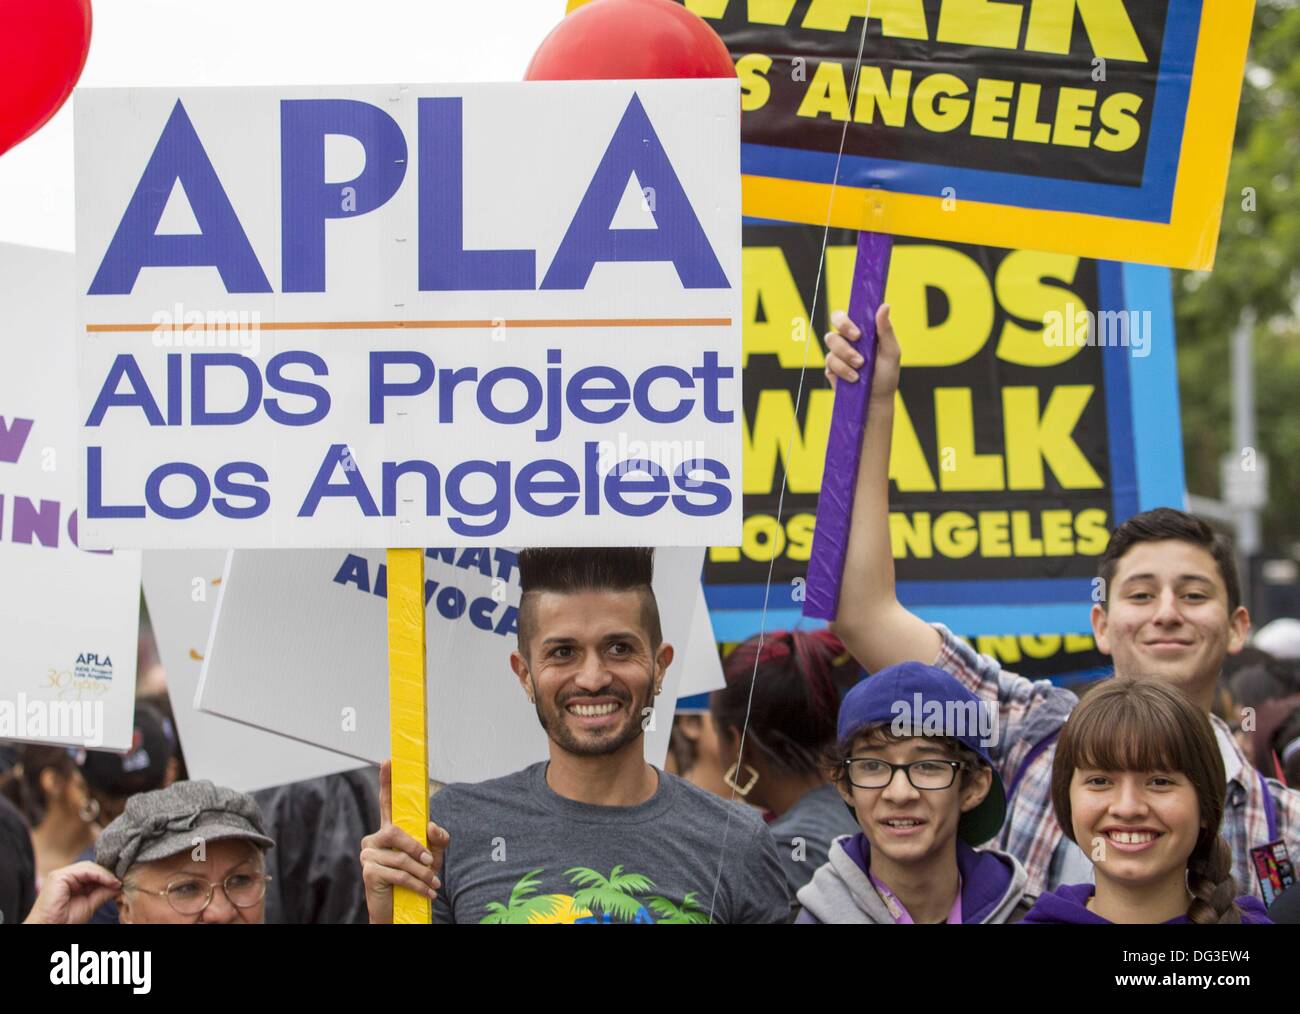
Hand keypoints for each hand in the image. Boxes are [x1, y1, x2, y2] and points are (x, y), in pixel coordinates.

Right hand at [23, 861, 119, 923]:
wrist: (49, 928)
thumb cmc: (64, 920)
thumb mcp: (89, 904)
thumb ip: (102, 893)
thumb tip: (118, 885)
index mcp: (71, 882)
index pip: (93, 872)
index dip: (107, 876)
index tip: (121, 883)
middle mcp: (65, 876)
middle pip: (92, 868)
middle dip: (107, 874)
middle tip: (120, 882)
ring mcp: (61, 875)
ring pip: (89, 867)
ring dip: (105, 874)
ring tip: (116, 883)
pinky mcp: (59, 876)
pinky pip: (85, 871)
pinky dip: (99, 875)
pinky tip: (109, 882)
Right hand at [360, 759, 448, 923]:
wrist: (401, 910)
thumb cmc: (416, 878)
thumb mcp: (432, 856)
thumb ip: (437, 839)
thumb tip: (432, 827)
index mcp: (388, 830)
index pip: (386, 802)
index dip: (387, 781)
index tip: (389, 760)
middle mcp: (374, 838)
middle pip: (396, 832)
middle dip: (417, 848)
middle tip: (431, 862)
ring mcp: (368, 854)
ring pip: (400, 857)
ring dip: (422, 872)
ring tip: (434, 883)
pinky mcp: (369, 872)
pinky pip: (397, 874)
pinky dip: (417, 884)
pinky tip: (428, 892)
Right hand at [823, 304, 900, 400]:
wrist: (876, 401)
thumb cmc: (886, 376)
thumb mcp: (891, 352)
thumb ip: (885, 329)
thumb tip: (884, 305)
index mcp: (861, 331)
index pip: (847, 315)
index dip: (846, 320)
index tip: (858, 334)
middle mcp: (847, 340)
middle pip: (834, 325)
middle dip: (844, 335)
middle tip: (858, 347)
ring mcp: (837, 354)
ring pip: (831, 344)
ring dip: (847, 355)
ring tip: (860, 368)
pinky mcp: (831, 368)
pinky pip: (830, 362)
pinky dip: (843, 370)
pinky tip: (854, 378)